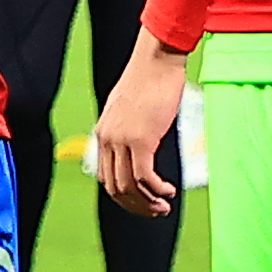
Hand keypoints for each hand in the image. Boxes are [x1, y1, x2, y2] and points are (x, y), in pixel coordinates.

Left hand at [88, 42, 190, 215]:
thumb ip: (127, 127)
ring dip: (148, 202)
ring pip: (130, 186)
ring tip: (164, 206)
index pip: (105, 177)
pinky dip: (157, 190)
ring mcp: (122, 140)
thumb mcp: (129, 107)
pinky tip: (168, 192)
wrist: (156, 60)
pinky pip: (145, 177)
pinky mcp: (141, 139)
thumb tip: (139, 143)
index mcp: (102, 133)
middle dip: (136, 205)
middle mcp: (108, 139)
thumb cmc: (148, 80)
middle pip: (115, 187)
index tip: (143, 200)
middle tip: (156, 210)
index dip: (124, 195)